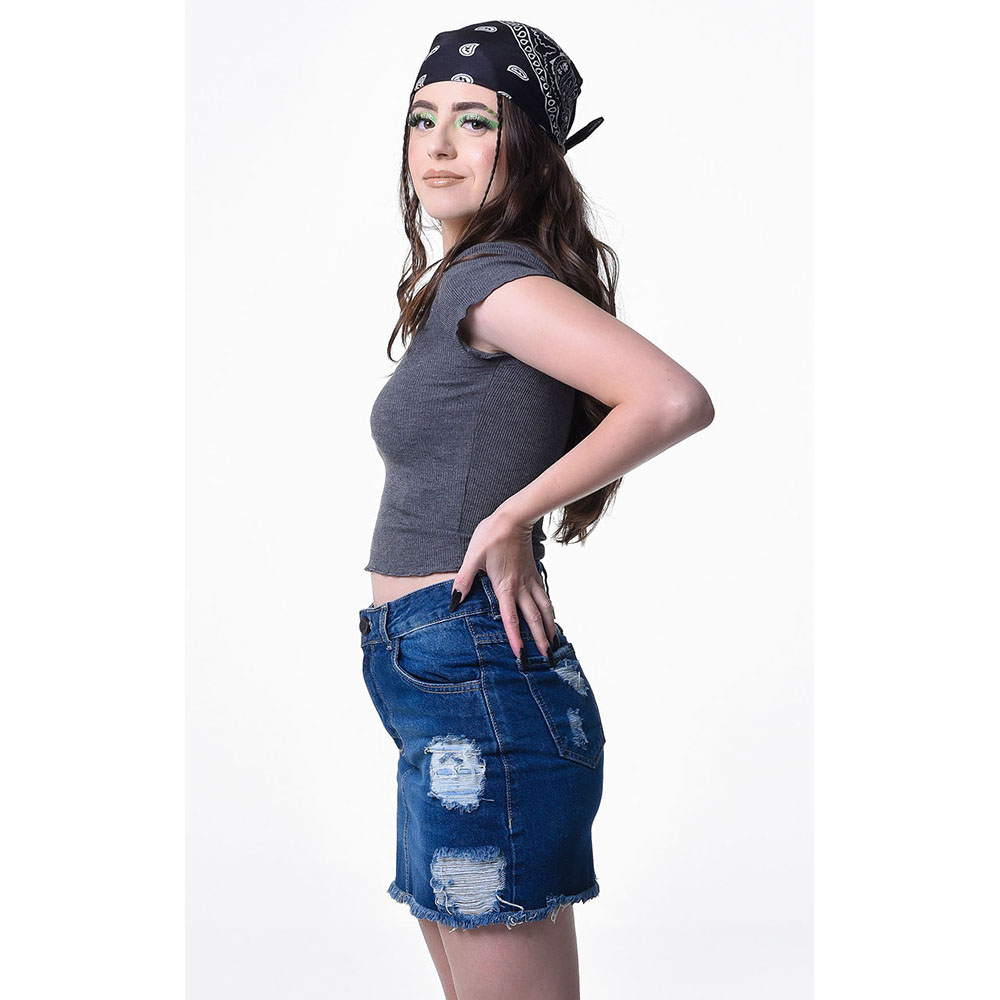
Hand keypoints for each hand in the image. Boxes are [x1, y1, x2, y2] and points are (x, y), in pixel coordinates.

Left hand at [448, 509, 555, 661]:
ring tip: (553, 643)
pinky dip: (550, 610)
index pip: (511, 619)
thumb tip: (453, 603)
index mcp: (505, 586)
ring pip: (545, 608)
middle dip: (540, 640)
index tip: (521, 656)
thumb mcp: (472, 558)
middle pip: (534, 619)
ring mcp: (530, 581)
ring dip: (549, 627)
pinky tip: (550, 617)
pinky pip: (544, 597)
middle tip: (547, 658)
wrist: (513, 518)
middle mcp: (521, 587)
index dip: (516, 639)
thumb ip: (463, 581)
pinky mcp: (534, 573)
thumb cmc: (491, 536)